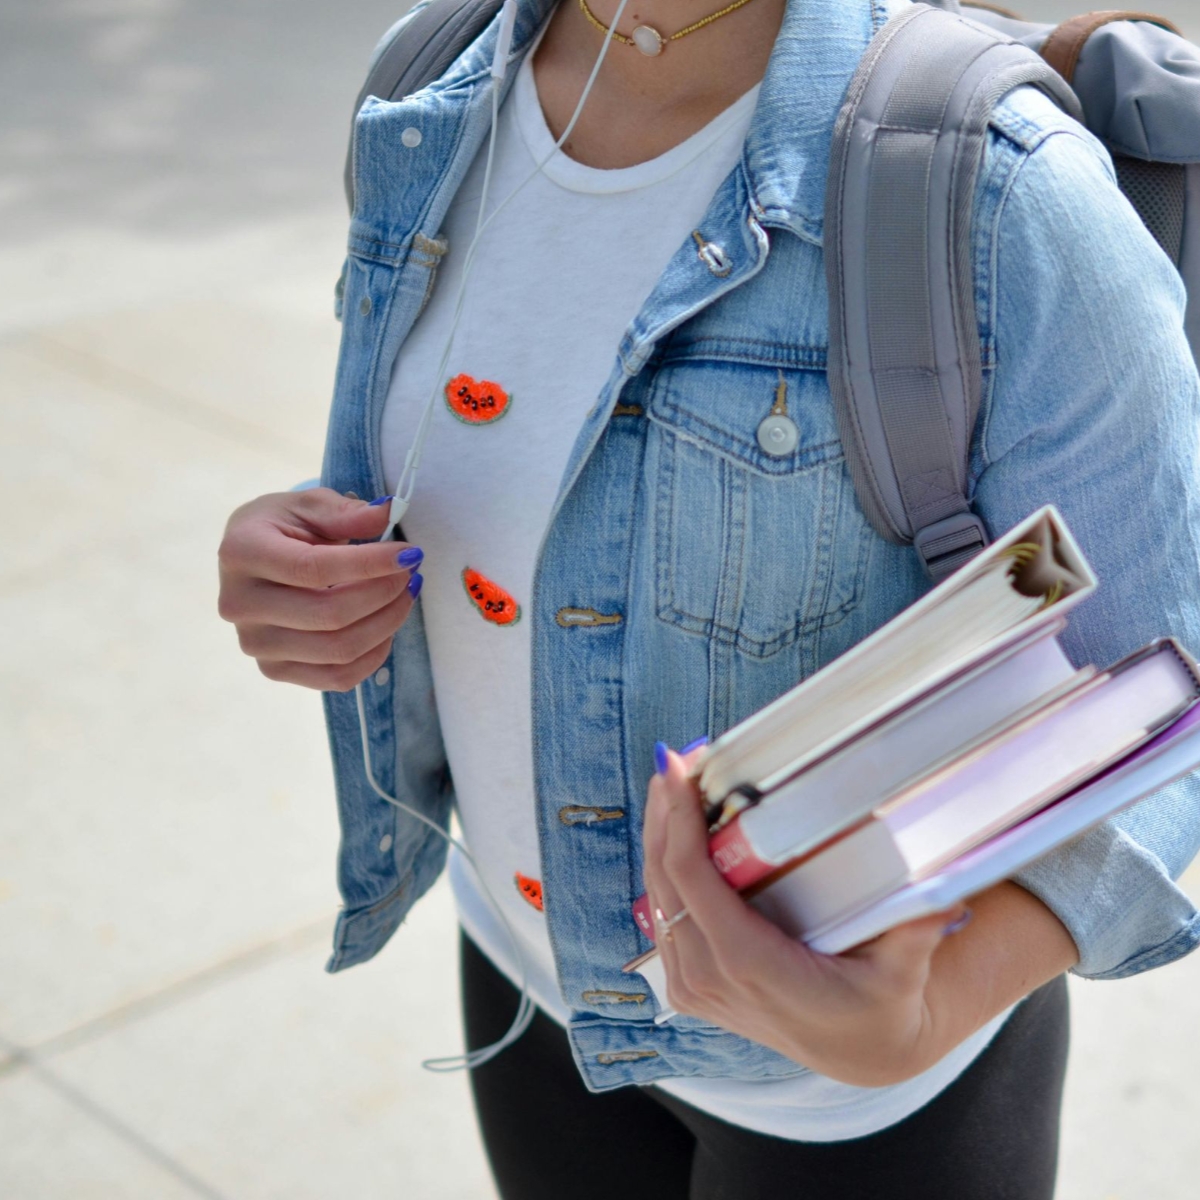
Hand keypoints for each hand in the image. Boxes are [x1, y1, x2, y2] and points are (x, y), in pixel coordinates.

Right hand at [217, 489, 422, 690]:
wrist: (252, 560)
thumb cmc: (283, 527)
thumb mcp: (308, 506)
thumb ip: (345, 512)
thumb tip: (386, 513)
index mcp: (241, 553)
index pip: (313, 568)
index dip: (369, 564)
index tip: (409, 554)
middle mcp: (240, 604)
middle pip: (329, 615)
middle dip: (384, 594)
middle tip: (411, 574)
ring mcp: (255, 644)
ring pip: (338, 650)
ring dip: (386, 623)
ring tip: (404, 596)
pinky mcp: (274, 670)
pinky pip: (338, 678)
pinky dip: (374, 654)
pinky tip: (386, 626)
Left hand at [642, 744, 967, 1086]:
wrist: (861, 1052)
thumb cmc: (881, 1005)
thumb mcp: (902, 973)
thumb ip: (915, 934)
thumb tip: (945, 898)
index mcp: (750, 966)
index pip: (692, 882)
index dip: (679, 822)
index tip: (679, 771)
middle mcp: (709, 979)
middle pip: (664, 880)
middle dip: (664, 815)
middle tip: (674, 759)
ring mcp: (694, 986)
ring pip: (656, 897)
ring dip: (658, 836)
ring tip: (671, 781)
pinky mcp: (690, 986)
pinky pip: (663, 916)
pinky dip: (663, 869)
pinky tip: (672, 830)